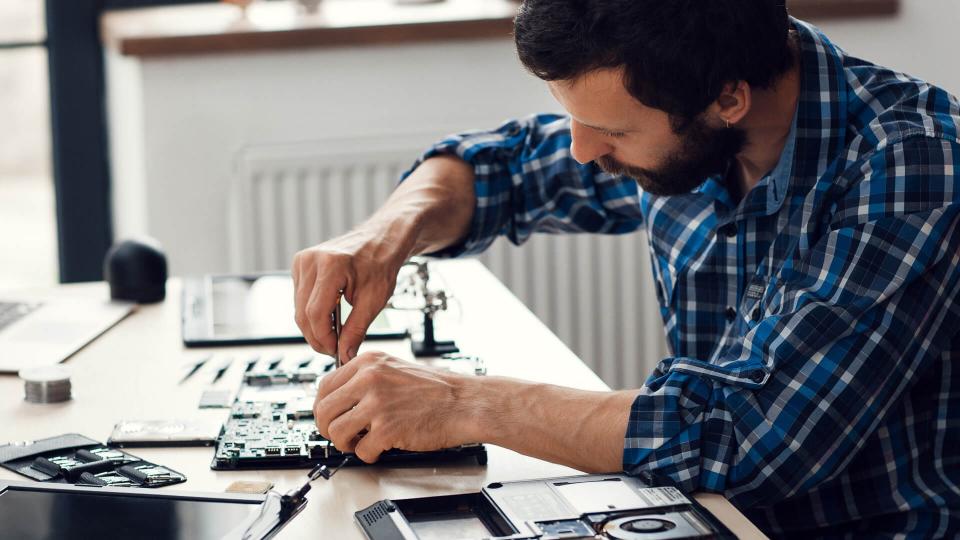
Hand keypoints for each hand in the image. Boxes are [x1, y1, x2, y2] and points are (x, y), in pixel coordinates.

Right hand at [292, 227, 411, 363]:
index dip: (324, 338)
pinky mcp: (300, 264)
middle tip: (334, 349)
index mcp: (331, 266)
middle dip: (317, 337)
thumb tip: (345, 354)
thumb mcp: (374, 300)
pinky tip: (329, 317)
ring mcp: (302, 260)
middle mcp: (311, 260)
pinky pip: (299, 298)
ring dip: (314, 326)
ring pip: (298, 308)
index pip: (315, 313)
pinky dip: (312, 312)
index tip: (335, 351)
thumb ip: (356, 329)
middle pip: (303, 313)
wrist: (380, 240)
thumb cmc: (381, 264)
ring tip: (335, 335)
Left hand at [312, 351, 475, 462]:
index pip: (324, 386)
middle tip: (342, 436)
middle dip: (328, 429)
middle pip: (324, 410)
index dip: (323, 407)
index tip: (330, 417)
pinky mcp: (387, 428)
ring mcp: (377, 404)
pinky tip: (381, 448)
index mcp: (368, 363)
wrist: (465, 403)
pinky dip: (369, 455)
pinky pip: (361, 450)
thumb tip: (339, 399)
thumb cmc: (437, 390)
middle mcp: (369, 379)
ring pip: (336, 432)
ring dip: (345, 444)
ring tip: (360, 443)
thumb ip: (366, 379)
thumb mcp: (395, 369)